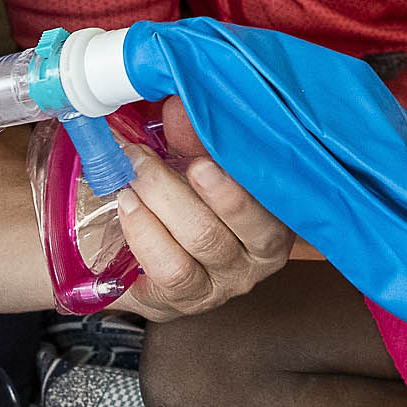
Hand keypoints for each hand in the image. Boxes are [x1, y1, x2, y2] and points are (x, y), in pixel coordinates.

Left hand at [109, 96, 293, 320]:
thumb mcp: (191, 160)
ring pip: (204, 239)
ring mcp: (228, 281)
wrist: (141, 255)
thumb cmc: (180, 198)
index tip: (205, 150)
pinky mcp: (191, 299)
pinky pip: (173, 271)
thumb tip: (179, 107)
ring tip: (131, 179)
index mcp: (276, 211)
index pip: (274, 191)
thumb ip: (191, 137)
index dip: (240, 169)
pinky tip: (129, 208)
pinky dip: (146, 234)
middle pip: (246, 218)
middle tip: (143, 157)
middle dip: (188, 183)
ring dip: (160, 202)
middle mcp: (263, 253)